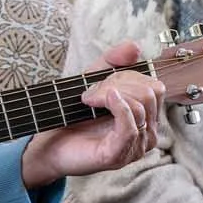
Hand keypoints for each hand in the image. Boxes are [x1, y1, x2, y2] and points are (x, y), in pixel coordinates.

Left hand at [22, 42, 165, 190]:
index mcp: (145, 116)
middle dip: (118, 84)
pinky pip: (130, 126)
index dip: (126, 77)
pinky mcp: (119, 155)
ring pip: (140, 107)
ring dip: (109, 94)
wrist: (49, 142)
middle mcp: (146, 132)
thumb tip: (135, 47)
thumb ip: (113, 62)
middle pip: (149, 94)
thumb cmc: (73, 116)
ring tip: (87, 100)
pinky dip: (117, 106)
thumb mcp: (93, 81)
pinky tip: (100, 100)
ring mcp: (135, 146)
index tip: (98, 83)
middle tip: (90, 93)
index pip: (153, 87)